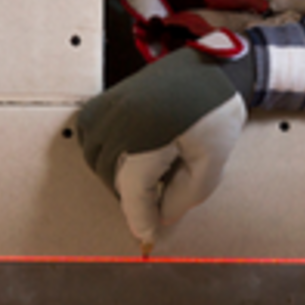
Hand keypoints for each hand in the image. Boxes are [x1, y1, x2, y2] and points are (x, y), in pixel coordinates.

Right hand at [70, 47, 250, 248]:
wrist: (213, 66)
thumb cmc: (217, 109)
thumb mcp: (211, 162)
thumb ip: (184, 196)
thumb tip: (159, 218)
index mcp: (146, 135)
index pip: (131, 192)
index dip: (140, 219)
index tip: (147, 237)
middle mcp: (119, 120)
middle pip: (110, 178)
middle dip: (132, 196)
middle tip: (158, 203)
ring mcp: (108, 106)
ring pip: (95, 159)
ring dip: (116, 175)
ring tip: (148, 176)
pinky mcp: (104, 99)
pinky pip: (88, 136)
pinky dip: (103, 152)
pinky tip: (129, 154)